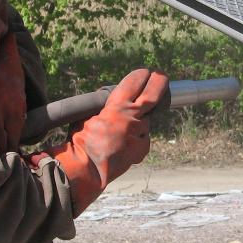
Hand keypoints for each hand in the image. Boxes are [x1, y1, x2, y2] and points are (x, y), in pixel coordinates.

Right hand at [50, 69, 168, 213]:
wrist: (87, 169)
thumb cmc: (81, 141)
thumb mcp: (89, 116)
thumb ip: (106, 107)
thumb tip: (114, 102)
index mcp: (117, 107)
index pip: (134, 83)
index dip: (141, 75)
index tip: (144, 72)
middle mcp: (133, 118)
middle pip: (153, 95)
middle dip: (159, 82)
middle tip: (161, 75)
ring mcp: (140, 134)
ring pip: (145, 121)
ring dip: (139, 120)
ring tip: (122, 129)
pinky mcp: (143, 149)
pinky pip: (142, 138)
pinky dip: (136, 138)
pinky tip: (122, 145)